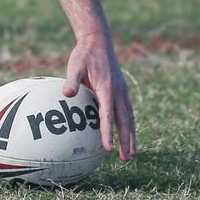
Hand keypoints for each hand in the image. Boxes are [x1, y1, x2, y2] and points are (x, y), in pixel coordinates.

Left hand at [63, 34, 136, 161]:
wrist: (98, 40)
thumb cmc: (84, 54)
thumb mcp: (75, 65)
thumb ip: (72, 80)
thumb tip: (67, 94)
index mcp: (106, 88)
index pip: (107, 116)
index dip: (108, 133)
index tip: (108, 149)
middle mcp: (118, 92)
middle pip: (124, 121)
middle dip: (127, 140)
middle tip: (127, 159)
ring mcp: (122, 91)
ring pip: (129, 117)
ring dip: (131, 135)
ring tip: (132, 153)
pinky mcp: (121, 89)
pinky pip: (128, 111)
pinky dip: (129, 124)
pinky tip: (128, 133)